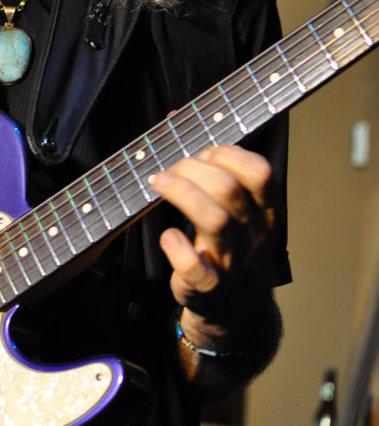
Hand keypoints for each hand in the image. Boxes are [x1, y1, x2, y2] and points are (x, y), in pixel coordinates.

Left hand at [150, 144, 277, 340]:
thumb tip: (175, 117)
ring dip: (181, 195)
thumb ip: (212, 166)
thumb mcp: (235, 209)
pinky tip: (168, 237)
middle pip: (229, 190)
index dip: (228, 154)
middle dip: (193, 169)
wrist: (233, 308)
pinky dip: (177, 248)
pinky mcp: (209, 288)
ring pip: (214, 221)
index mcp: (266, 212)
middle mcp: (255, 236)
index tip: (203, 151)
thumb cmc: (229, 244)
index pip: (260, 173)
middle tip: (170, 169)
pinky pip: (196, 268)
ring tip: (158, 183)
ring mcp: (233, 263)